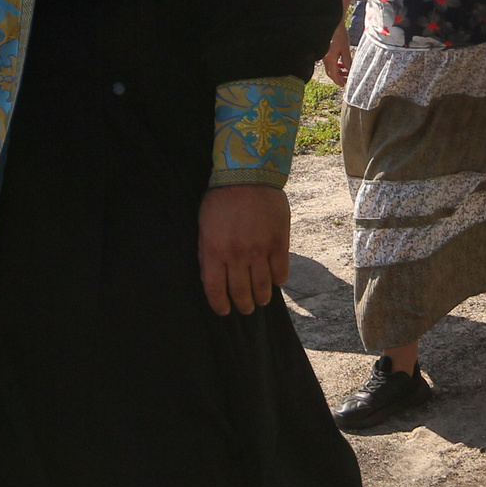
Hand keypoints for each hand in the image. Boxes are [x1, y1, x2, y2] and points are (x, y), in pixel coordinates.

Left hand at [199, 183, 289, 314]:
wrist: (248, 175)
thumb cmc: (221, 199)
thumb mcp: (204, 227)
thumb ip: (208, 253)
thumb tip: (213, 277)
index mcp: (214, 251)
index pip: (215, 290)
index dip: (219, 305)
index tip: (223, 311)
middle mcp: (237, 255)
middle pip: (241, 292)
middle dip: (243, 305)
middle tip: (245, 308)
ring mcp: (260, 250)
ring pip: (263, 287)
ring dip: (262, 297)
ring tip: (261, 300)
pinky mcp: (279, 242)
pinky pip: (281, 271)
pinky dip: (278, 281)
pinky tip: (275, 281)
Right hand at [321, 27, 352, 88]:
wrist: (332, 24)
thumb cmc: (339, 34)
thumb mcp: (345, 48)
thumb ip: (347, 61)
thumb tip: (350, 71)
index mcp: (330, 58)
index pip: (334, 74)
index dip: (338, 81)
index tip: (344, 85)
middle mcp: (325, 58)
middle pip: (331, 72)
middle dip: (338, 78)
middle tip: (346, 81)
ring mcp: (324, 55)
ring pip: (330, 68)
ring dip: (337, 72)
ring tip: (346, 72)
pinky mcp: (325, 52)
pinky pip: (329, 62)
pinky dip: (335, 65)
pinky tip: (342, 64)